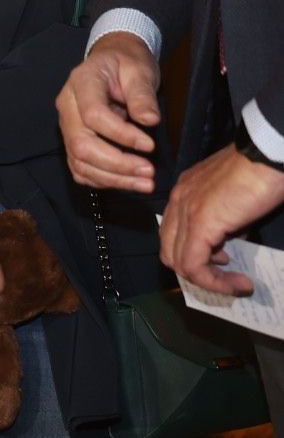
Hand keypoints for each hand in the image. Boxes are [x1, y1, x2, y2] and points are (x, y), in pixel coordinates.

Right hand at [56, 32, 159, 193]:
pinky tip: (126, 181)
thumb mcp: (139, 70)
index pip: (93, 116)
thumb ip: (142, 95)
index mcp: (81, 83)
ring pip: (80, 161)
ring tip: (144, 183)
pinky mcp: (73, 140)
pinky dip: (102, 180)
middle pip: (82, 145)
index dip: (121, 135)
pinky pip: (80, 168)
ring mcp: (67, 125)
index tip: (149, 145)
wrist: (113, 61)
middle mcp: (67, 106)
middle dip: (116, 164)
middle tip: (148, 173)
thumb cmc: (126, 63)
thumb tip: (149, 120)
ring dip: (112, 178)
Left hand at [160, 144, 283, 296]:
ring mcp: (184, 211)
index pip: (174, 235)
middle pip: (170, 251)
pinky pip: (193, 264)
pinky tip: (238, 283)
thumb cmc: (260, 171)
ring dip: (208, 280)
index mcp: (184, 193)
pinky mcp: (199, 223)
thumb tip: (233, 237)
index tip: (224, 263)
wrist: (267, 154)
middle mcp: (177, 201)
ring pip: (178, 261)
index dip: (196, 256)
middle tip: (227, 277)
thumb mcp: (237, 200)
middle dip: (198, 271)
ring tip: (235, 283)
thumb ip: (228, 219)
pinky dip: (214, 281)